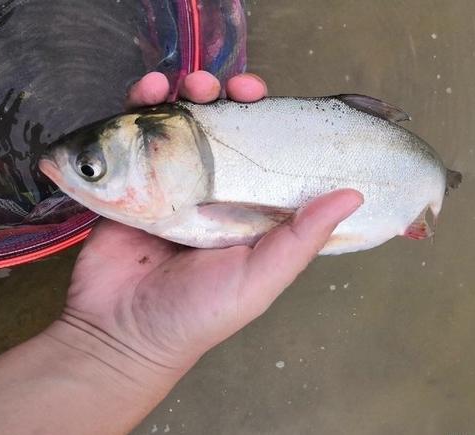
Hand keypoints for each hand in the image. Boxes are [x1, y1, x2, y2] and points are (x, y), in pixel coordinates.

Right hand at [58, 71, 362, 379]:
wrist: (121, 333)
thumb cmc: (198, 314)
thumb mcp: (260, 279)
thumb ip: (302, 240)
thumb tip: (353, 195)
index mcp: (249, 210)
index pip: (267, 154)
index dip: (270, 121)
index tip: (266, 99)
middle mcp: (212, 192)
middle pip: (224, 131)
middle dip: (228, 99)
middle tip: (230, 88)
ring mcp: (170, 184)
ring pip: (181, 125)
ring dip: (188, 95)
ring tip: (190, 85)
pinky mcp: (130, 182)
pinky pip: (134, 135)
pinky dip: (139, 106)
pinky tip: (147, 91)